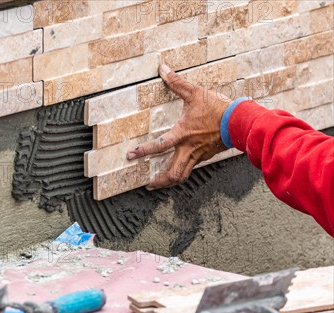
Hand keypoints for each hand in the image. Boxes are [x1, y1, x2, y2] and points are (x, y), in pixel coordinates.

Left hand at [127, 64, 231, 189]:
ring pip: (182, 175)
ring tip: (159, 183)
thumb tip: (164, 69)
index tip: (131, 155)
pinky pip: (191, 168)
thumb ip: (177, 82)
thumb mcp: (195, 93)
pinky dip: (181, 172)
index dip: (143, 151)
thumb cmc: (218, 109)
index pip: (159, 146)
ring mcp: (198, 155)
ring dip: (169, 181)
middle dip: (159, 181)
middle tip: (148, 184)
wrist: (240, 121)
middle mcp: (188, 149)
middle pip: (172, 174)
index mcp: (182, 135)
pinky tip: (177, 168)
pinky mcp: (205, 156)